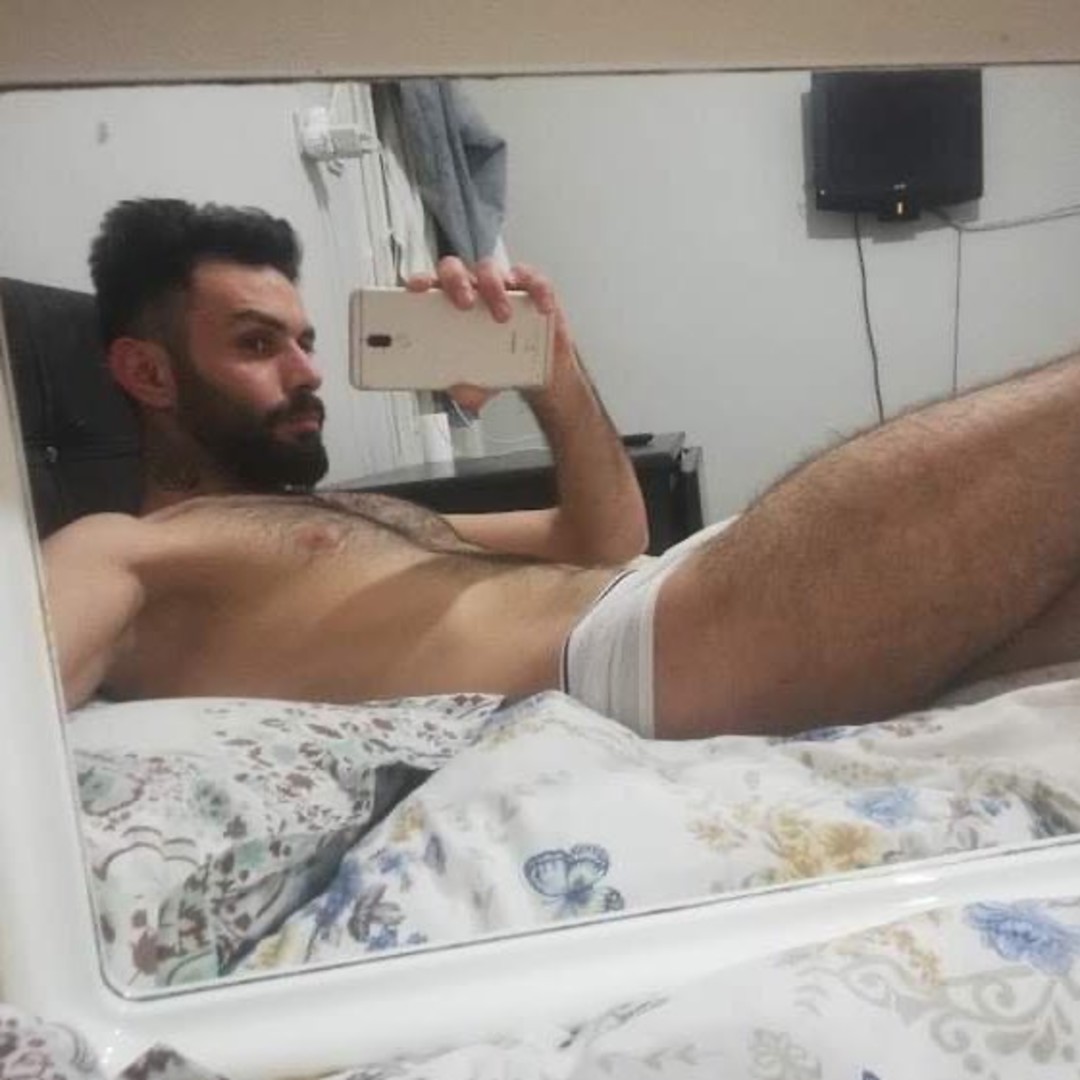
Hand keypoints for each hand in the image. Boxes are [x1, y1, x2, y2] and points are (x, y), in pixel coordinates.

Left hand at [405, 256, 569, 413]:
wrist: (539, 372)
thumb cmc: (500, 365)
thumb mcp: (477, 382)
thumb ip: (463, 386)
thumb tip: (456, 391)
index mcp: (452, 304)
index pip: (432, 284)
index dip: (422, 280)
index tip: (415, 288)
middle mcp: (475, 289)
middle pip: (457, 269)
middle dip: (458, 282)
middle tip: (465, 304)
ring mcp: (503, 285)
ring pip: (491, 270)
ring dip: (494, 289)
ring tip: (502, 316)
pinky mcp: (533, 289)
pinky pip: (534, 280)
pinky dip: (538, 292)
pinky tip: (540, 308)